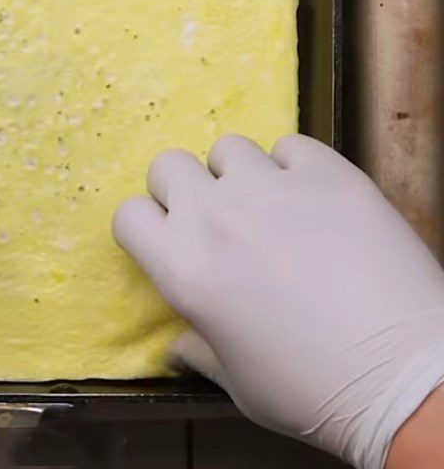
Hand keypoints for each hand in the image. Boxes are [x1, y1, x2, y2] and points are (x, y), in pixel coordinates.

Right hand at [114, 134, 443, 468]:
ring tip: (269, 205)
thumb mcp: (238, 384)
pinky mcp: (327, 173)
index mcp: (182, 267)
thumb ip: (197, 350)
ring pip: (228, 146)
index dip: (146, 227)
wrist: (409, 379)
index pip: (128, 213)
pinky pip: (290, 146)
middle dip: (183, 188)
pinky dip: (294, 167)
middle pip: (168, 164)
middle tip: (215, 218)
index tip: (167, 239)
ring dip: (239, 174)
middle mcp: (215, 215)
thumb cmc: (312, 392)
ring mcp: (272, 187)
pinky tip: (313, 198)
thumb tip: (177, 344)